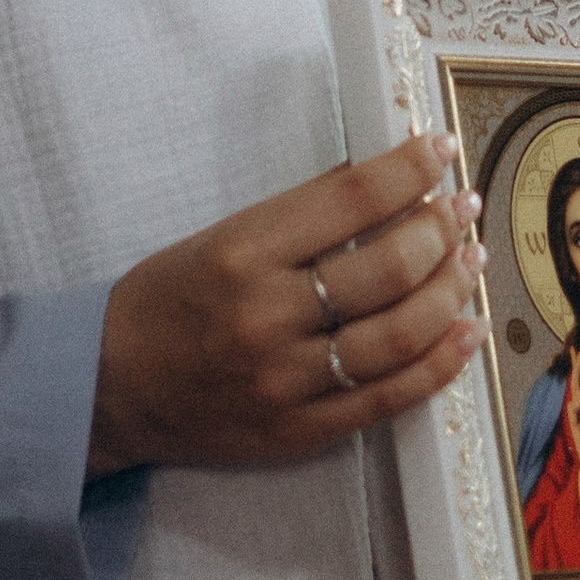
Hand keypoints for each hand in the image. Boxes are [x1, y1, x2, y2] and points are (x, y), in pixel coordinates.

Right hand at [88, 134, 487, 474]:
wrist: (107, 390)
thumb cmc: (164, 301)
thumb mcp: (220, 235)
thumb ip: (302, 212)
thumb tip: (384, 175)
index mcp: (242, 254)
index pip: (351, 199)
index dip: (410, 169)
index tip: (440, 148)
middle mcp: (268, 318)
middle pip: (388, 268)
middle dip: (442, 229)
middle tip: (463, 208)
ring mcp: (288, 382)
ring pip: (402, 334)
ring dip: (453, 290)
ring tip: (472, 259)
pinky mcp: (303, 431)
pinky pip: (392, 396)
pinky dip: (443, 361)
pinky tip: (469, 329)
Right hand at [563, 343, 579, 518]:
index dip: (579, 369)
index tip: (579, 351)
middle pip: (576, 388)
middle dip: (576, 369)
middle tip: (576, 349)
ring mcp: (579, 425)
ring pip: (574, 402)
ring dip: (578, 389)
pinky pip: (575, 422)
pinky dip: (576, 412)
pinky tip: (577, 403)